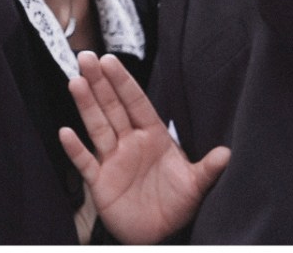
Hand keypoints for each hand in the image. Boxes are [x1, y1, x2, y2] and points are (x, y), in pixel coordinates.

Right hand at [59, 52, 229, 244]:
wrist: (158, 235)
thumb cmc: (177, 204)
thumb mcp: (195, 185)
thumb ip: (208, 169)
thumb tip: (227, 153)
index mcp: (153, 136)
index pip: (136, 103)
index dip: (123, 82)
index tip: (110, 60)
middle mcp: (130, 143)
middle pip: (112, 107)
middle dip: (99, 83)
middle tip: (86, 57)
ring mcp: (112, 161)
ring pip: (97, 127)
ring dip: (86, 105)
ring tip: (76, 82)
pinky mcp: (100, 182)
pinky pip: (85, 163)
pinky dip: (75, 149)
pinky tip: (65, 132)